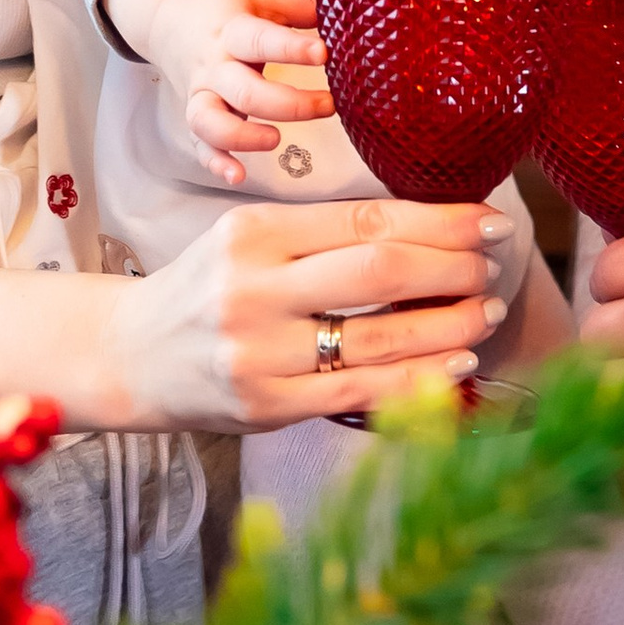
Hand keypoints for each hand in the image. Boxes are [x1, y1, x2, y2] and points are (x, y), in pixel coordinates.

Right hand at [116, 193, 512, 429]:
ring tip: (487, 312)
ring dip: (450, 324)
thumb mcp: (248, 239)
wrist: (131, 354)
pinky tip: (457, 363)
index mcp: (254, 231)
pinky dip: (419, 379)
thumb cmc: (207, 288)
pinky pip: (361, 393)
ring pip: (380, 337)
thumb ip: (323, 234)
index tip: (488, 220)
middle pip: (379, 271)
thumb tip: (430, 227)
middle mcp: (254, 288)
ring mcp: (260, 352)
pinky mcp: (267, 405)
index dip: (440, 220)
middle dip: (453, 266)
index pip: (366, 219)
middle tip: (492, 265)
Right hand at [146, 0, 332, 186]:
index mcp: (232, 31)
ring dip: (244, 136)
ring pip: (212, 122)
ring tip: (276, 139)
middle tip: (328, 105)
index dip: (291, 48)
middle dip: (289, 104)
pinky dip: (216, 162)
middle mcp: (215, 66)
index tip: (324, 52)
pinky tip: (238, 175)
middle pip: (245, 91)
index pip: (260, 39)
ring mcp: (202, 94)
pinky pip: (200, 145)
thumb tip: (342, 6)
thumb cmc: (223, 9)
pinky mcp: (196, 117)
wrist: (167, 17)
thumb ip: (298, 4)